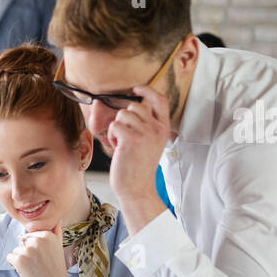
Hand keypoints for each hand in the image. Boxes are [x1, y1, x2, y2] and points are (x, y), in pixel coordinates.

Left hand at [6, 230, 74, 276]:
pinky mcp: (19, 259)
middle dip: (27, 253)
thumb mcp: (59, 248)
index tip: (44, 258)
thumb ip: (56, 233)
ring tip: (34, 269)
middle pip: (22, 242)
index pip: (30, 236)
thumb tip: (56, 220)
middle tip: (39, 265)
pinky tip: (27, 272)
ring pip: (16, 250)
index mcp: (47, 235)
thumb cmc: (56, 270)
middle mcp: (37, 240)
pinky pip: (10, 257)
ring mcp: (27, 249)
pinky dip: (15, 265)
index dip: (34, 248)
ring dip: (21, 260)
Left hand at [105, 84, 170, 204]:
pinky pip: (115, 125)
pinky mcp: (131, 139)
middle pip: (135, 106)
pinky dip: (112, 135)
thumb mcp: (151, 142)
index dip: (147, 90)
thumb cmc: (139, 166)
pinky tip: (118, 147)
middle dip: (125, 118)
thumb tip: (133, 105)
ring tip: (122, 143)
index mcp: (164, 128)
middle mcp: (157, 128)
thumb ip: (148, 124)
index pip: (160, 100)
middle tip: (126, 137)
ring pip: (123, 114)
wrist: (137, 188)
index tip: (135, 88)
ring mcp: (145, 133)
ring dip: (117, 127)